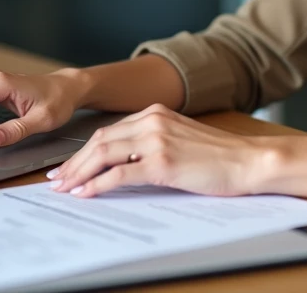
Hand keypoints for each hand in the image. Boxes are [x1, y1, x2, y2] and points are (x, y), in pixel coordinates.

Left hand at [47, 104, 267, 197]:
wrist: (249, 161)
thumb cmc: (220, 156)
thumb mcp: (181, 139)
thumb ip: (153, 143)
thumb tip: (124, 164)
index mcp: (155, 113)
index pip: (109, 131)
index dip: (84, 150)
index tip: (69, 165)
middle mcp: (152, 121)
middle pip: (100, 140)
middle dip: (75, 162)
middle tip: (58, 179)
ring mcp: (157, 140)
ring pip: (104, 154)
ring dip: (80, 172)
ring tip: (66, 188)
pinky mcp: (163, 162)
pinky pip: (120, 174)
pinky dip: (99, 184)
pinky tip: (87, 193)